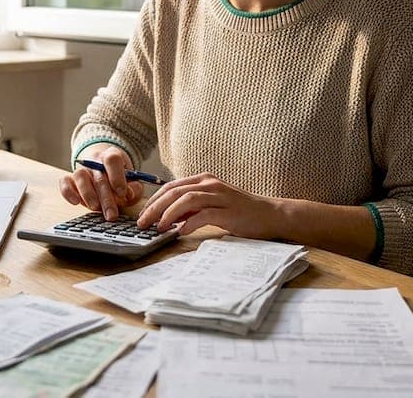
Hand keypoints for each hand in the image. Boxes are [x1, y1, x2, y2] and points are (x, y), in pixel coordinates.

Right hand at [58, 145, 143, 220]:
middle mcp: (95, 160)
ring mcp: (81, 169)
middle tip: (112, 214)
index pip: (112, 159)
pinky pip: (64, 182)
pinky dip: (68, 192)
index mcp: (112, 156)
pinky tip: (76, 202)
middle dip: (106, 198)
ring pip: (80, 176)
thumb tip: (129, 194)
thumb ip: (134, 188)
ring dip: (88, 194)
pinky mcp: (70, 179)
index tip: (122, 193)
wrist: (103, 169)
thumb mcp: (132, 181)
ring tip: (95, 208)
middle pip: (98, 176)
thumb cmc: (119, 178)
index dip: (117, 176)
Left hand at [136, 172, 279, 237]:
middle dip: (155, 207)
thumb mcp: (211, 204)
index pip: (171, 186)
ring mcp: (221, 196)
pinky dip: (190, 223)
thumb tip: (167, 217)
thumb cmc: (240, 211)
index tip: (142, 214)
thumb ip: (192, 208)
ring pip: (187, 200)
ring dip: (169, 214)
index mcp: (204, 180)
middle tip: (143, 222)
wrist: (270, 214)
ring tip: (159, 227)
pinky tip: (181, 231)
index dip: (153, 200)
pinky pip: (205, 214)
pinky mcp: (229, 211)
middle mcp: (210, 184)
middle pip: (174, 191)